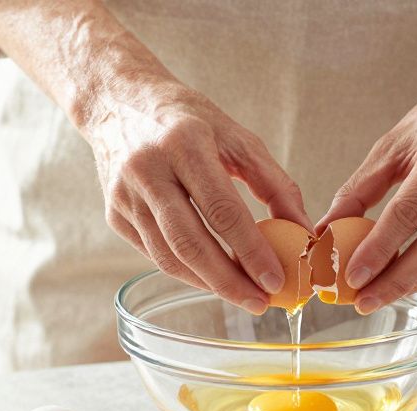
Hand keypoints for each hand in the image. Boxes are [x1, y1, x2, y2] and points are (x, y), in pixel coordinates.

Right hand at [87, 82, 309, 313]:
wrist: (117, 102)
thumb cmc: (186, 119)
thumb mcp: (236, 137)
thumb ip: (273, 183)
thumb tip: (302, 231)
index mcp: (183, 143)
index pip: (222, 210)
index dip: (251, 250)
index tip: (275, 279)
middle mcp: (147, 170)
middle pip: (191, 243)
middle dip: (229, 281)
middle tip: (260, 302)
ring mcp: (124, 195)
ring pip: (169, 257)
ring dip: (209, 284)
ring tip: (242, 295)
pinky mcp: (114, 214)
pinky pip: (154, 255)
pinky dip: (187, 273)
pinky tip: (212, 278)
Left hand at [317, 74, 416, 314]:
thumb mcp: (393, 144)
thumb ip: (359, 188)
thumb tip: (326, 230)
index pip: (410, 211)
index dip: (380, 248)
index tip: (352, 276)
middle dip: (397, 280)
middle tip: (363, 301)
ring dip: (415, 282)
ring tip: (379, 295)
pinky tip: (408, 278)